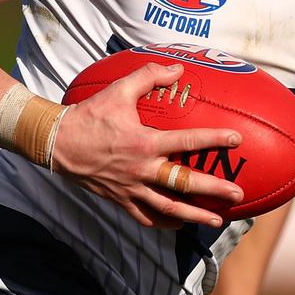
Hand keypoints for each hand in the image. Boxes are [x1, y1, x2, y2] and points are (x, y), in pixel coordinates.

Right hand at [50, 62, 243, 228]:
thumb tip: (177, 69)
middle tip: (237, 192)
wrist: (57, 142)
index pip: (188, 141)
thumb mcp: (118, 89)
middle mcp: (142, 169)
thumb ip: (149, 76)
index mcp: (145, 142)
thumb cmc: (90, 115)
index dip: (214, 139)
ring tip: (217, 220)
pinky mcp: (120, 199)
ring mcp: (131, 188)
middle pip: (184, 183)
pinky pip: (145, 217)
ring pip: (168, 208)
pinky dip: (164, 223)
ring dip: (195, 215)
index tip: (236, 139)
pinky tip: (179, 225)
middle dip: (213, 189)